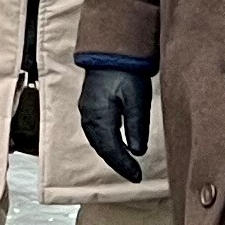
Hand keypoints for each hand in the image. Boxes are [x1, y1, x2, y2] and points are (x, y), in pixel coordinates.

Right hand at [76, 59, 153, 183]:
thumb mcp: (137, 99)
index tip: (137, 176)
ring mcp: (87, 109)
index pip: (111, 149)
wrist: (111, 47)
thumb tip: (137, 151)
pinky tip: (116, 145)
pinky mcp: (90, 104)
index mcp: (98, 116)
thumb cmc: (126, 70)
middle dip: (117, 163)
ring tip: (126, 164)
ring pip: (97, 140)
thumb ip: (136, 126)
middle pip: (101, 147)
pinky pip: (96, 131)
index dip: (124, 165)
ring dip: (111, 154)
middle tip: (134, 175)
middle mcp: (88, 115)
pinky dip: (106, 143)